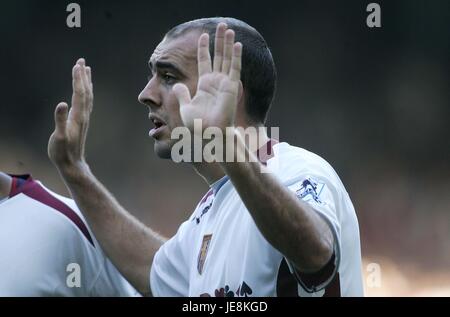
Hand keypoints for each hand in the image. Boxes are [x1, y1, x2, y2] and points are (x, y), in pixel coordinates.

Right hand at [48, 58, 92, 172]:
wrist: (72, 164)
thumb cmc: (62, 152)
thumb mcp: (58, 137)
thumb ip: (60, 120)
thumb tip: (62, 104)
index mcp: (78, 116)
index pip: (79, 93)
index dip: (78, 79)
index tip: (77, 65)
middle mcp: (83, 115)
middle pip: (85, 91)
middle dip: (83, 76)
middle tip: (82, 60)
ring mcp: (83, 118)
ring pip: (87, 96)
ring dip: (86, 82)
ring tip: (86, 70)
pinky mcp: (81, 122)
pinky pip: (86, 102)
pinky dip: (85, 92)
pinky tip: (85, 90)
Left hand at [173, 23, 241, 132]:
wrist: (209, 134)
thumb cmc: (198, 125)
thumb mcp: (185, 108)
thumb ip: (182, 94)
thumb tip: (178, 84)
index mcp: (205, 85)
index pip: (205, 61)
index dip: (204, 48)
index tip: (203, 35)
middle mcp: (216, 82)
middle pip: (218, 56)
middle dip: (219, 41)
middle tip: (222, 25)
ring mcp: (225, 83)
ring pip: (227, 58)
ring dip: (228, 44)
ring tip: (229, 28)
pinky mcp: (232, 87)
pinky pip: (234, 68)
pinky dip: (236, 56)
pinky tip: (237, 44)